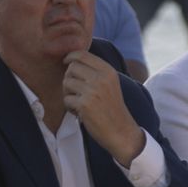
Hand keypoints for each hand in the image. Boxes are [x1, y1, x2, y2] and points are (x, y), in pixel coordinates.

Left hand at [62, 51, 144, 166]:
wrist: (121, 131)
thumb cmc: (112, 108)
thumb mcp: (110, 84)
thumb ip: (96, 71)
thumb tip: (72, 59)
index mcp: (109, 71)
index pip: (82, 54)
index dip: (70, 57)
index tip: (66, 62)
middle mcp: (102, 78)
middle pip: (71, 67)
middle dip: (69, 78)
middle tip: (76, 90)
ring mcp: (93, 91)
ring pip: (66, 82)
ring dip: (68, 93)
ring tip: (79, 102)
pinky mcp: (85, 104)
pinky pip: (66, 99)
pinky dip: (70, 107)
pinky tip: (80, 113)